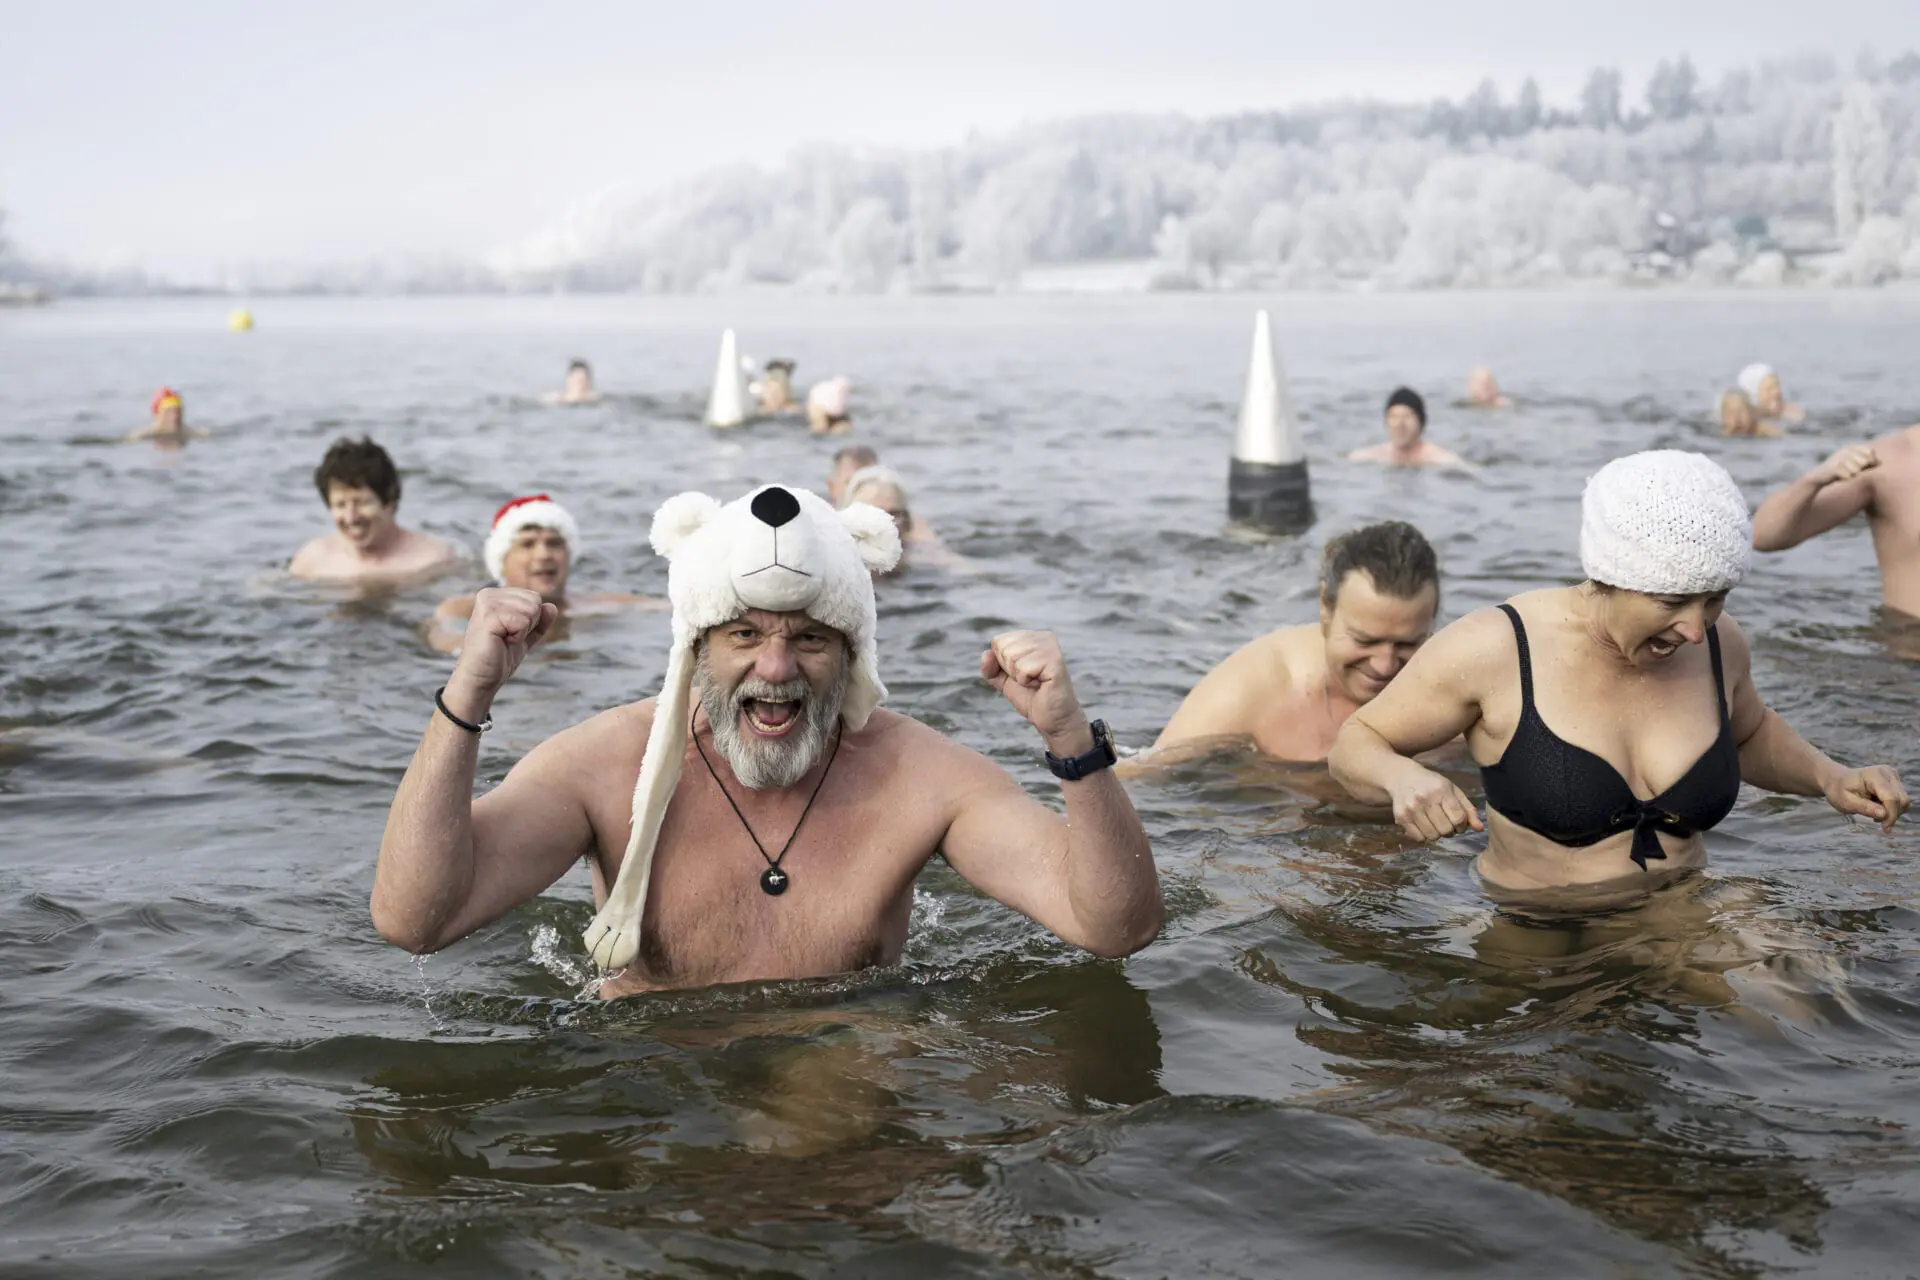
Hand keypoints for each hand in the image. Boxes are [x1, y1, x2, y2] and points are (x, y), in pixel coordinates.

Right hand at [447, 587, 556, 712]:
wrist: (481, 678)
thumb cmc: (498, 657)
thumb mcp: (524, 636)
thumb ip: (538, 621)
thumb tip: (552, 606)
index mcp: (495, 595)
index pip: (534, 597)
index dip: (531, 620)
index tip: (511, 633)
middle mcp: (489, 594)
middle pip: (534, 601)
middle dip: (529, 624)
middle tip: (507, 637)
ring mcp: (487, 604)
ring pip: (531, 609)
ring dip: (522, 631)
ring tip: (503, 639)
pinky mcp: (489, 617)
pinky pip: (523, 622)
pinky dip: (518, 637)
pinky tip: (501, 642)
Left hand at [981, 630, 1088, 751]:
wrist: (1052, 719)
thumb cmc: (1031, 697)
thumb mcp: (1004, 681)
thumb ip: (991, 667)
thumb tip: (986, 653)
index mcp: (1032, 637)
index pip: (998, 641)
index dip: (1003, 664)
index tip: (1022, 674)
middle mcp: (1043, 637)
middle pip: (1003, 647)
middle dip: (1010, 670)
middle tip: (1029, 679)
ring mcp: (1050, 647)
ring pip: (1011, 656)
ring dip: (1019, 676)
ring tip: (1036, 681)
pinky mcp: (1055, 660)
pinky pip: (1023, 668)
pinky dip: (1026, 681)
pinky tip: (1041, 684)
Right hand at [1387, 767, 1484, 842]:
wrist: (1402, 777)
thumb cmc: (1432, 784)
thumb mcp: (1453, 791)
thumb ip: (1468, 809)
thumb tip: (1479, 829)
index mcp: (1441, 790)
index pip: (1458, 818)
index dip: (1462, 825)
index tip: (1458, 822)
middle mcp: (1425, 799)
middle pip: (1446, 830)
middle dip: (1450, 830)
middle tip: (1446, 822)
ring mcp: (1411, 809)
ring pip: (1432, 836)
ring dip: (1437, 833)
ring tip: (1434, 823)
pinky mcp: (1400, 817)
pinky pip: (1418, 838)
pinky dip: (1424, 835)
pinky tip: (1423, 825)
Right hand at [1812, 443, 1877, 485]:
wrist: (1819, 477)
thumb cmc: (1840, 471)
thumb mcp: (1853, 464)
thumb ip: (1867, 462)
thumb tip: (1880, 462)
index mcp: (1850, 447)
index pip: (1870, 452)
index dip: (1872, 460)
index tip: (1867, 466)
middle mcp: (1845, 450)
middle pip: (1865, 461)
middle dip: (1862, 468)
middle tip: (1854, 472)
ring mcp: (1839, 458)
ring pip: (1857, 469)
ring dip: (1854, 475)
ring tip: (1846, 475)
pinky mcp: (1834, 467)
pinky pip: (1849, 476)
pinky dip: (1847, 479)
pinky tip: (1841, 478)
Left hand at [1824, 764, 1909, 831]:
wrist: (1837, 781)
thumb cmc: (1839, 791)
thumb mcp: (1845, 802)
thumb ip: (1864, 808)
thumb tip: (1884, 815)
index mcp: (1873, 775)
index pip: (1891, 798)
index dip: (1891, 815)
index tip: (1885, 828)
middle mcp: (1887, 772)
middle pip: (1901, 800)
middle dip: (1892, 815)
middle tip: (1875, 820)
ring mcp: (1893, 776)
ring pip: (1903, 801)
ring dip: (1892, 812)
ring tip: (1873, 811)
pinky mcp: (1895, 781)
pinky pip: (1901, 800)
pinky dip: (1892, 808)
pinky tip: (1877, 808)